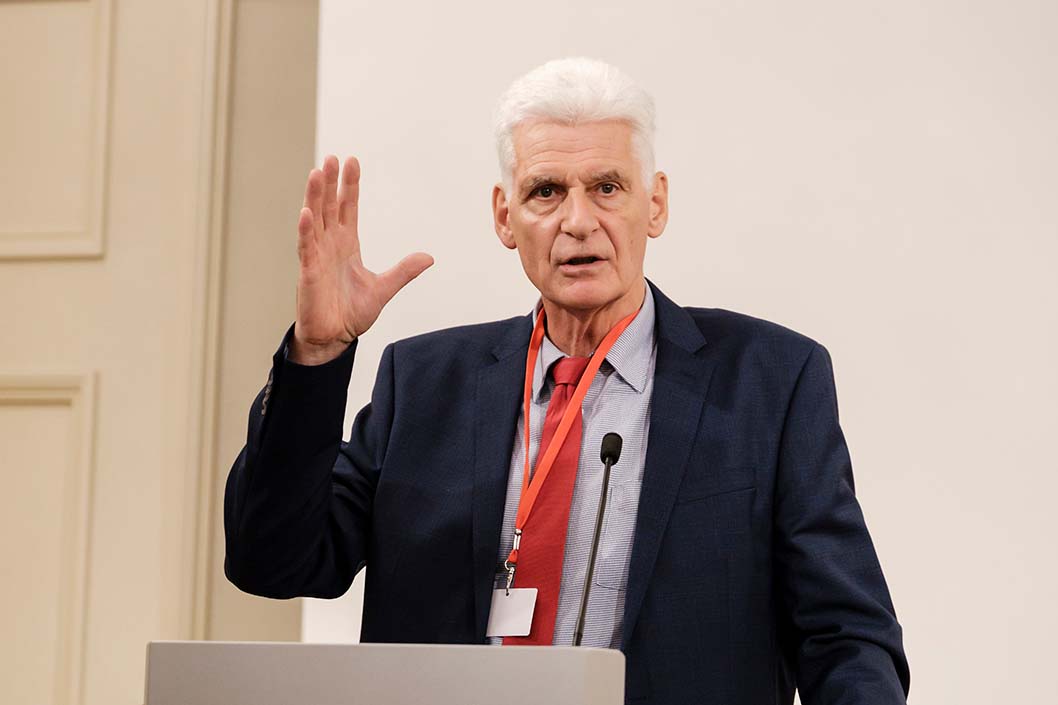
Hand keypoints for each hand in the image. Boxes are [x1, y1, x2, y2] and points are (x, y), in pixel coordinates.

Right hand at [291, 155, 432, 364]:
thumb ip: (404, 271)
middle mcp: (330, 246)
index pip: (347, 208)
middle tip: (332, 157)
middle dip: (330, 182)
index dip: (349, 186)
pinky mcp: (309, 274)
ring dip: (314, 197)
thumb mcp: (384, 288)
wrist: (335, 338)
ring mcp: (317, 257)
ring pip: (314, 221)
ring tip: (316, 172)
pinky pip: (306, 248)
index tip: (352, 161)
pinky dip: (305, 231)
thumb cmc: (352, 313)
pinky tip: (306, 212)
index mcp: (347, 245)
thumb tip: (429, 257)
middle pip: (328, 207)